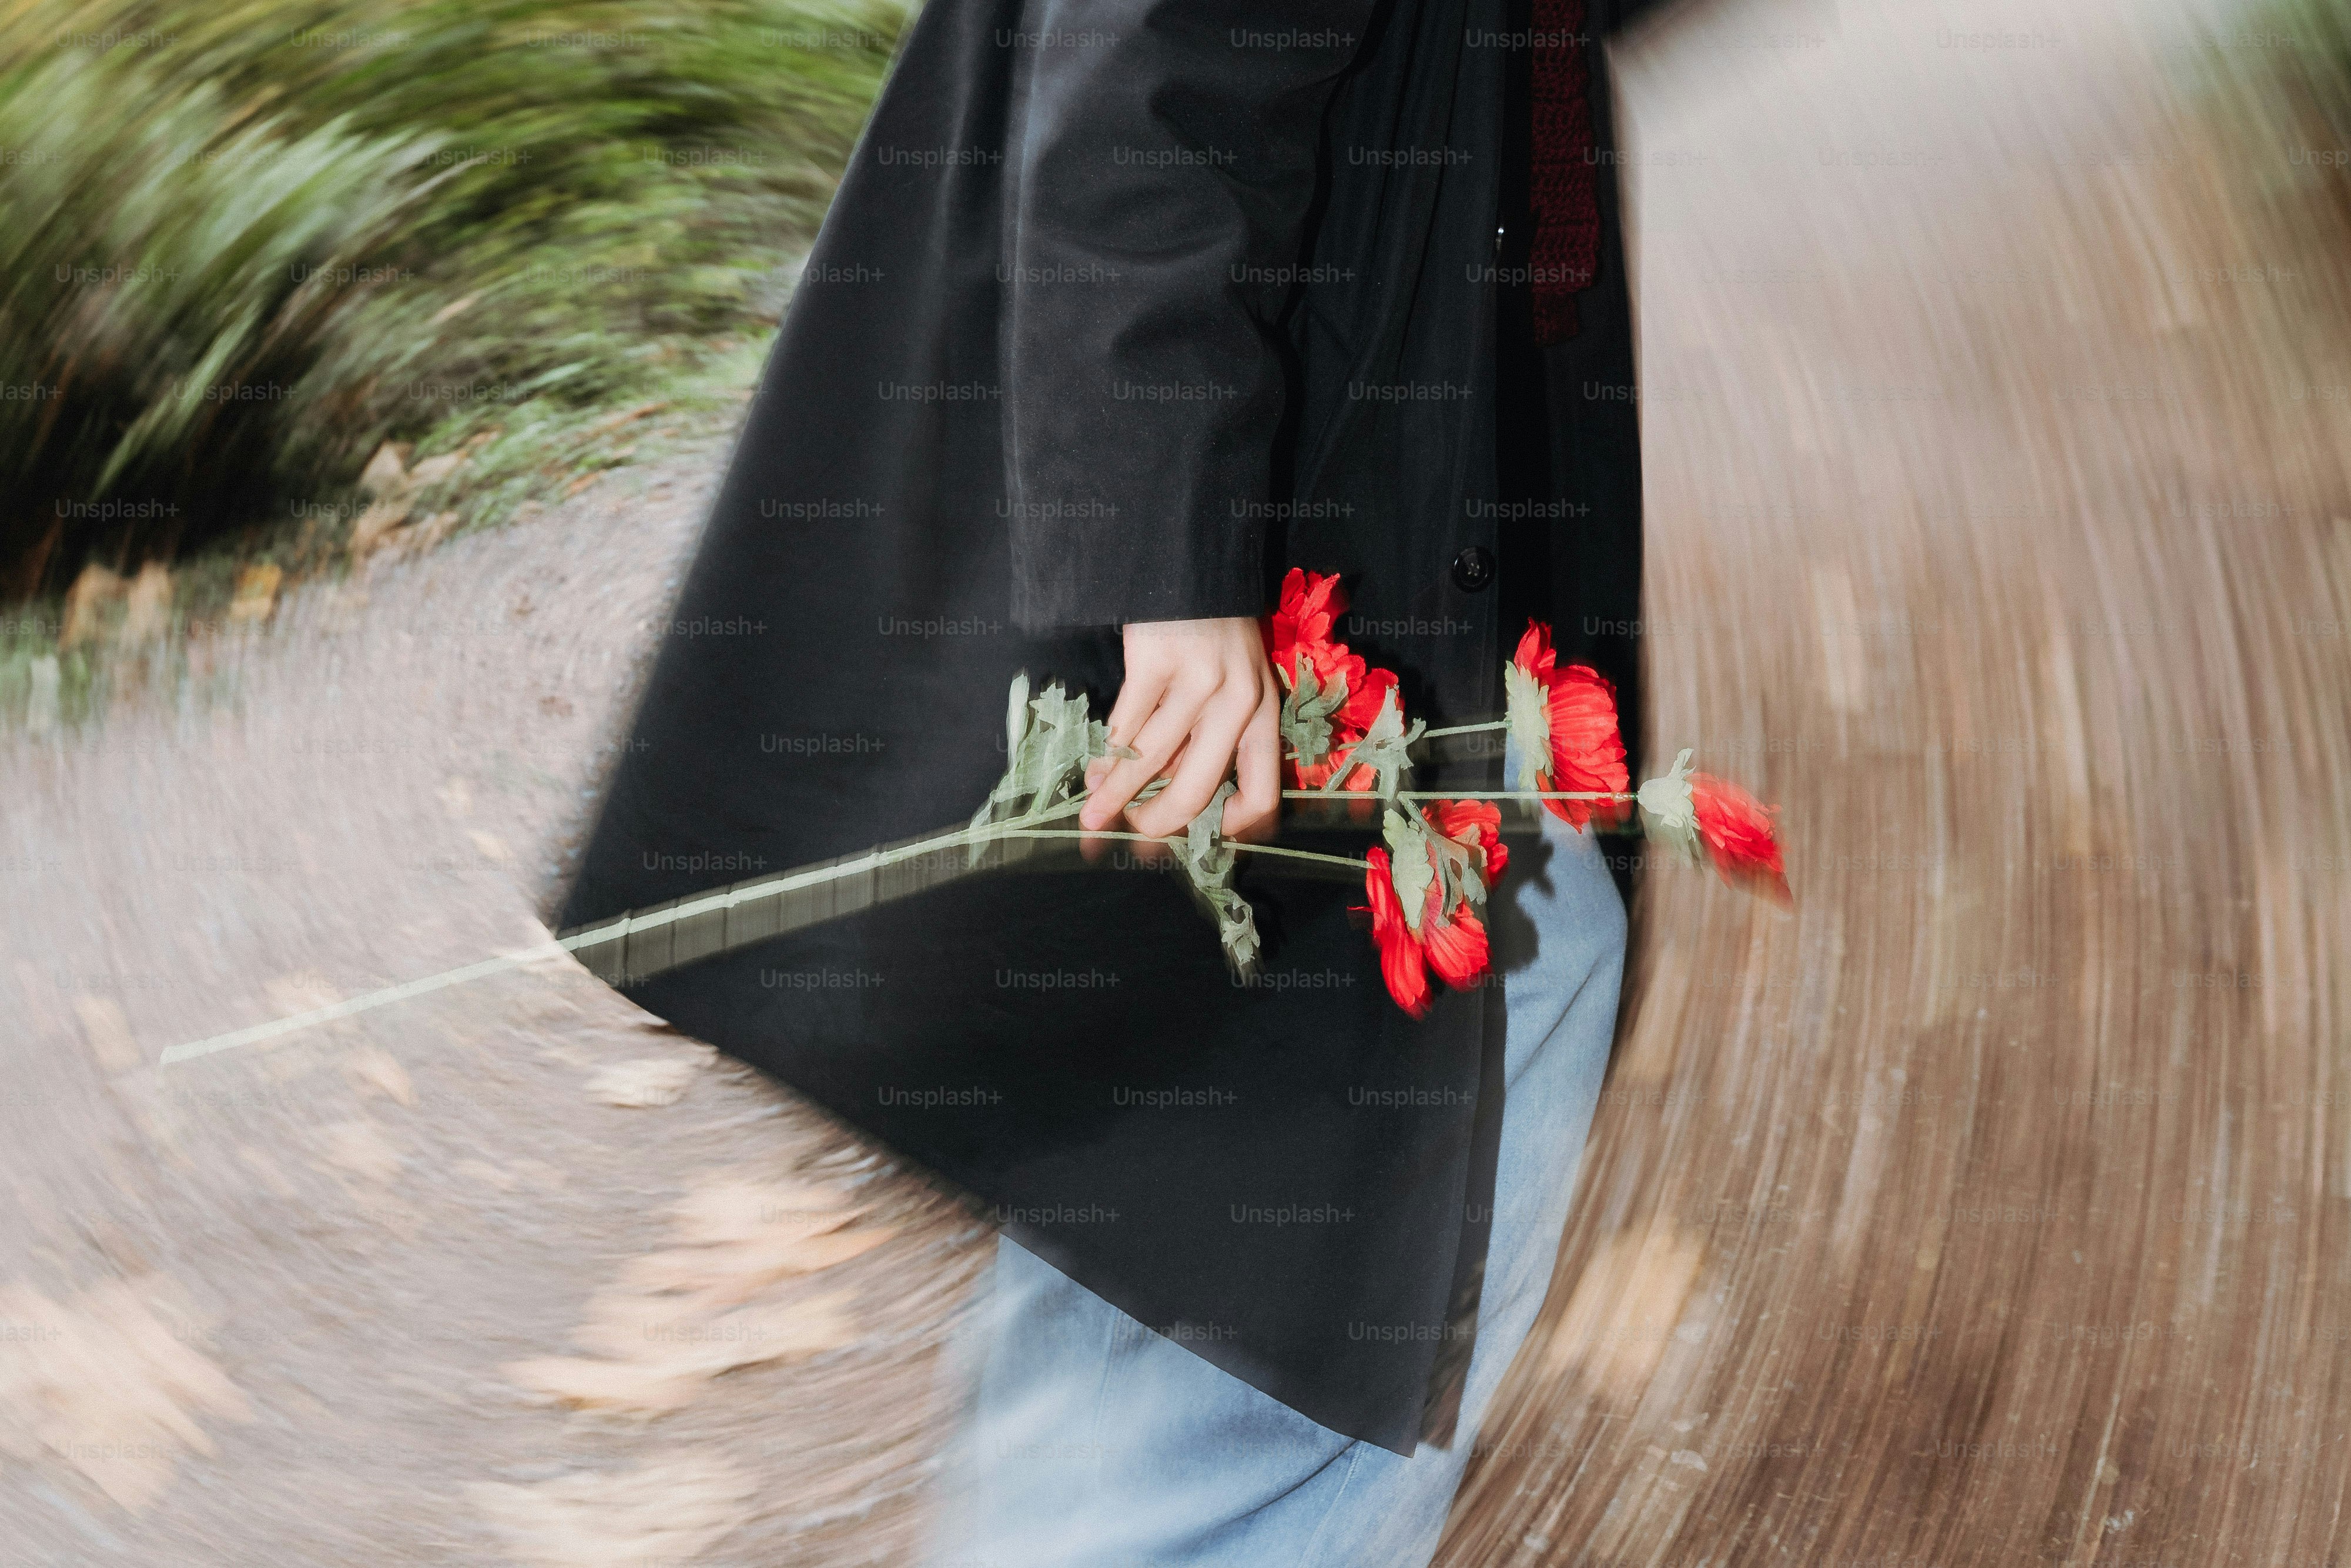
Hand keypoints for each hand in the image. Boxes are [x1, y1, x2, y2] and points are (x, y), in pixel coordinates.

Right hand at [1079, 617, 1279, 844]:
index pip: (1263, 793)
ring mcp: (1199, 682)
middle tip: (1133, 834)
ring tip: (1094, 811)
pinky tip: (1093, 770)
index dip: (1228, 828)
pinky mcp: (1158, 663)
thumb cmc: (1210, 630)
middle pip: (1199, 790)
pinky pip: (1125, 727)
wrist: (1190, 563)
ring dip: (1116, 795)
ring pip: (1151, 762)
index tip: (1195, 837)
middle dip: (1159, 823)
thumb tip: (1161, 794)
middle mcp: (1240, 702)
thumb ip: (1206, 735)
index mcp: (1265, 712)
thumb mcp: (1230, 683)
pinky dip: (1105, 756)